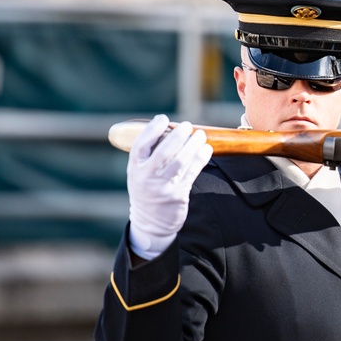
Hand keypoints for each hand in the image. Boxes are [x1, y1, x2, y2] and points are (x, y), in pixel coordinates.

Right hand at [127, 115, 212, 259]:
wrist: (150, 222)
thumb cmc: (148, 188)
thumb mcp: (140, 172)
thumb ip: (150, 154)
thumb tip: (169, 129)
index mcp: (134, 168)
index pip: (141, 145)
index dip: (152, 130)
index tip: (163, 118)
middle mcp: (146, 177)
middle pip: (163, 152)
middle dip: (177, 136)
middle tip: (187, 125)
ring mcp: (162, 187)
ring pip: (180, 162)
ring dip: (193, 146)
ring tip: (201, 135)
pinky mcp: (177, 195)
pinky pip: (192, 173)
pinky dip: (200, 159)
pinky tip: (206, 150)